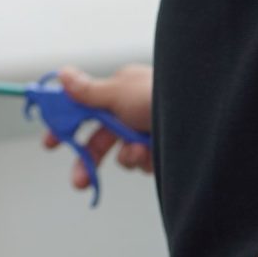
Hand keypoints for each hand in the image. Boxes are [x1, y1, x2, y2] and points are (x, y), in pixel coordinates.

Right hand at [41, 65, 154, 188]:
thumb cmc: (164, 96)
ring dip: (127, 156)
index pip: (83, 107)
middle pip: (100, 139)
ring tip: (139, 149)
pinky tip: (154, 152)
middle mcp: (133, 110)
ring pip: (123, 154)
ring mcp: (148, 130)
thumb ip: (88, 91)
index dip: (64, 125)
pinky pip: (144, 163)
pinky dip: (146, 160)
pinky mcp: (163, 149)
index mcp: (120, 90)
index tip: (49, 144)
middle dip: (89, 162)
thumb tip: (62, 74)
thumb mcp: (120, 93)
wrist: (209, 117)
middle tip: (80, 182)